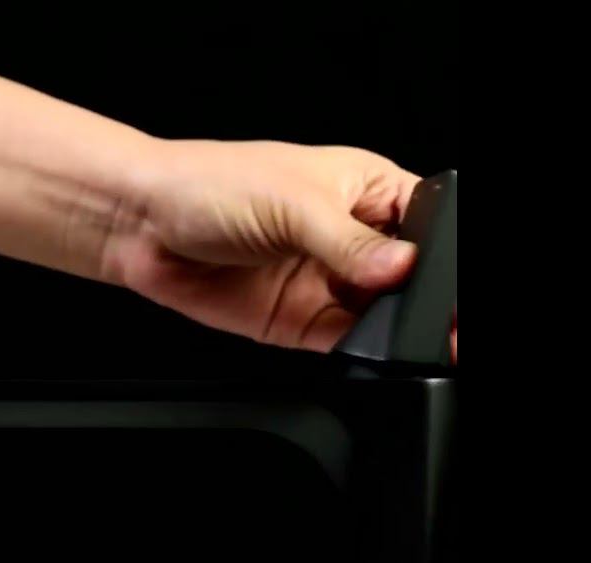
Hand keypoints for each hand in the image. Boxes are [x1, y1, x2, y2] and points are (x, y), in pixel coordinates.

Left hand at [105, 140, 454, 355]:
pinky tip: (364, 345)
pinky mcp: (303, 321)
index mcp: (366, 188)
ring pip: (386, 316)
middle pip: (414, 277)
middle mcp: (353, 236)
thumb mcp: (293, 204)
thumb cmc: (209, 183)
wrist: (143, 225)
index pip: (430, 223)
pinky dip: (362, 351)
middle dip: (426, 300)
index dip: (445, 254)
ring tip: (397, 330)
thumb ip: (351, 243)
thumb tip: (401, 268)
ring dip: (397, 329)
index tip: (447, 282)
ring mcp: (329, 281)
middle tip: (437, 319)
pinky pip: (348, 343)